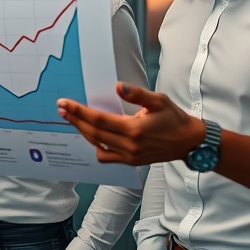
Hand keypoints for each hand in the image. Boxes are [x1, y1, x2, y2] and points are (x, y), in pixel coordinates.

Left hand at [57, 83, 204, 165]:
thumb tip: (119, 87)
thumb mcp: (159, 100)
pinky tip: (92, 134)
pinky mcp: (131, 161)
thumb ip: (137, 94)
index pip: (98, 120)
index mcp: (134, 130)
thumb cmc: (174, 119)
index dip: (78, 112)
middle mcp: (129, 145)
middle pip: (93, 133)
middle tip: (61, 109)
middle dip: (74, 120)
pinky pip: (106, 156)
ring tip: (73, 119)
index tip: (64, 104)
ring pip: (97, 145)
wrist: (189, 142)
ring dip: (83, 132)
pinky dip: (96, 145)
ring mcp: (129, 156)